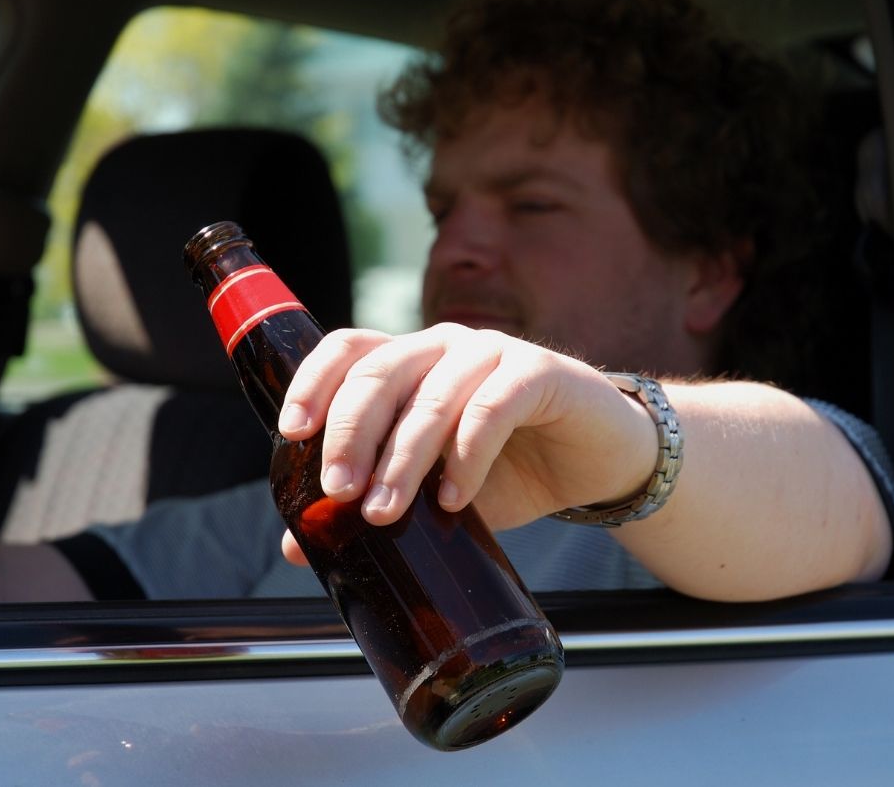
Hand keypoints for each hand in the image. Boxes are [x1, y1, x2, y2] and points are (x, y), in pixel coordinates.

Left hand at [275, 324, 654, 562]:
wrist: (599, 463)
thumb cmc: (511, 471)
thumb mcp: (433, 495)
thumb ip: (374, 507)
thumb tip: (295, 546)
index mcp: (411, 362)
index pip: (349, 349)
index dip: (314, 382)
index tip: (294, 433)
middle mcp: (444, 346)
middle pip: (379, 372)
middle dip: (351, 434)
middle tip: (339, 491)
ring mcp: (492, 353)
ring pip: (431, 395)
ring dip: (402, 458)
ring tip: (386, 512)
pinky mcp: (540, 372)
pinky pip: (492, 405)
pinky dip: (467, 454)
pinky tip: (456, 497)